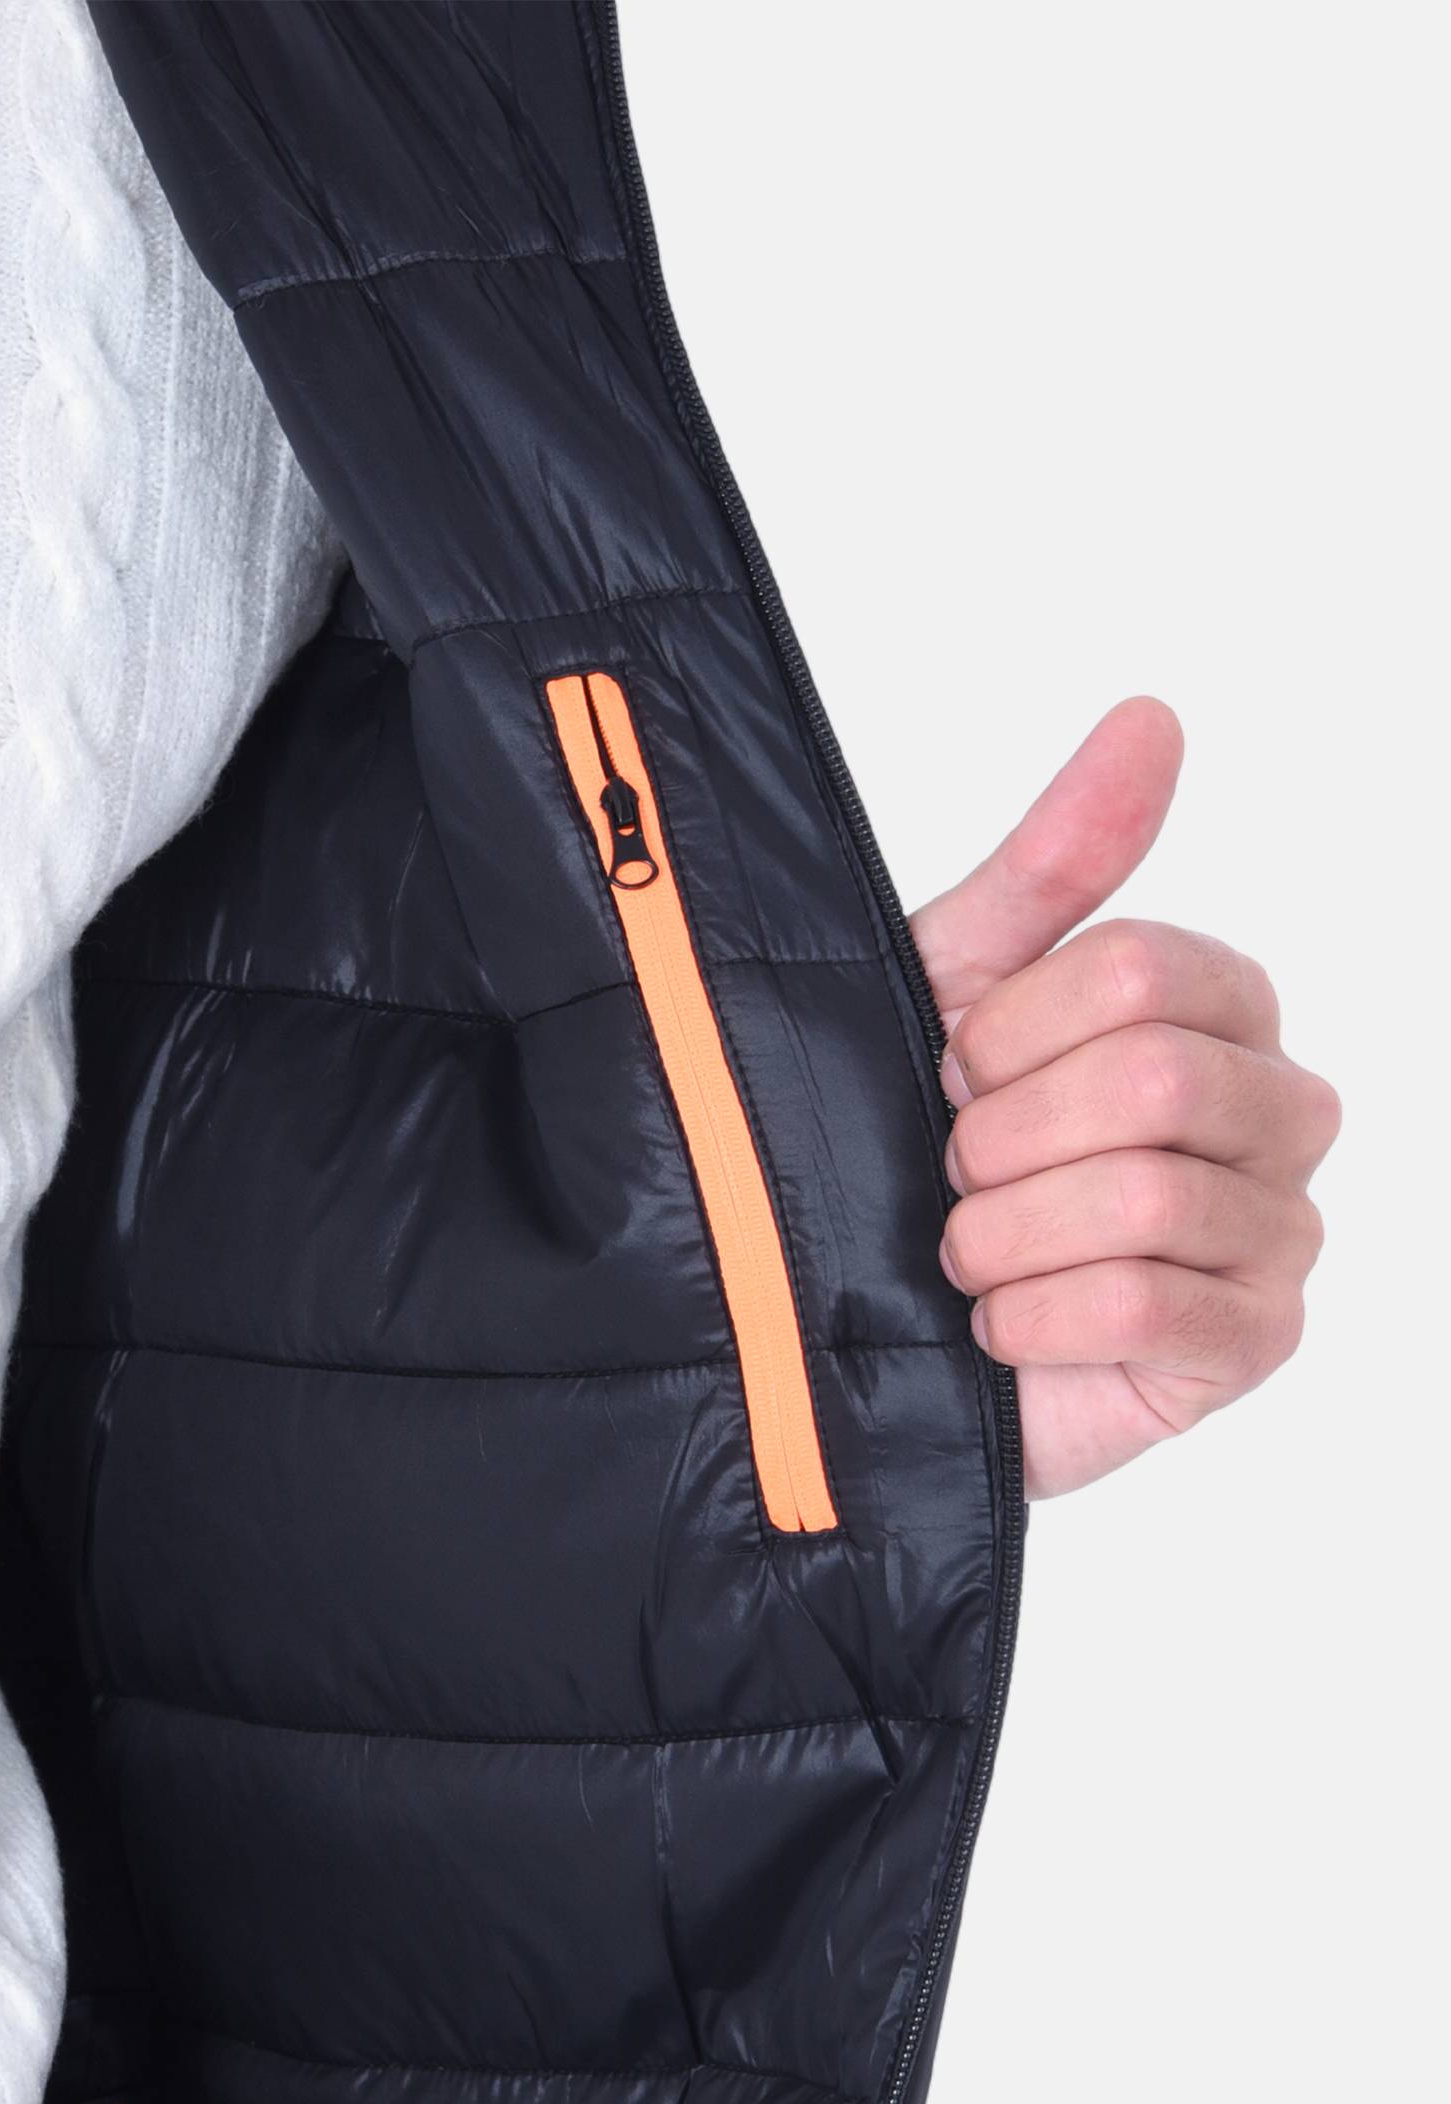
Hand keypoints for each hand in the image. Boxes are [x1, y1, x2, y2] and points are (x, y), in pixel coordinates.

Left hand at [910, 699, 1339, 1498]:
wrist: (868, 1322)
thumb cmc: (919, 1147)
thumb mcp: (960, 986)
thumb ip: (1058, 863)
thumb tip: (1152, 717)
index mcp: (1221, 1011)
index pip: (1142, 973)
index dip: (1012, 1029)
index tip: (956, 1070)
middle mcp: (1276, 1111)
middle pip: (1157, 1077)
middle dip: (1007, 1133)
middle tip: (957, 1170)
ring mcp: (1277, 1232)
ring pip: (1149, 1196)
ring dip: (1007, 1229)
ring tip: (967, 1250)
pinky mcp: (1250, 1344)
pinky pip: (1145, 1307)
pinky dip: (1030, 1314)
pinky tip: (997, 1323)